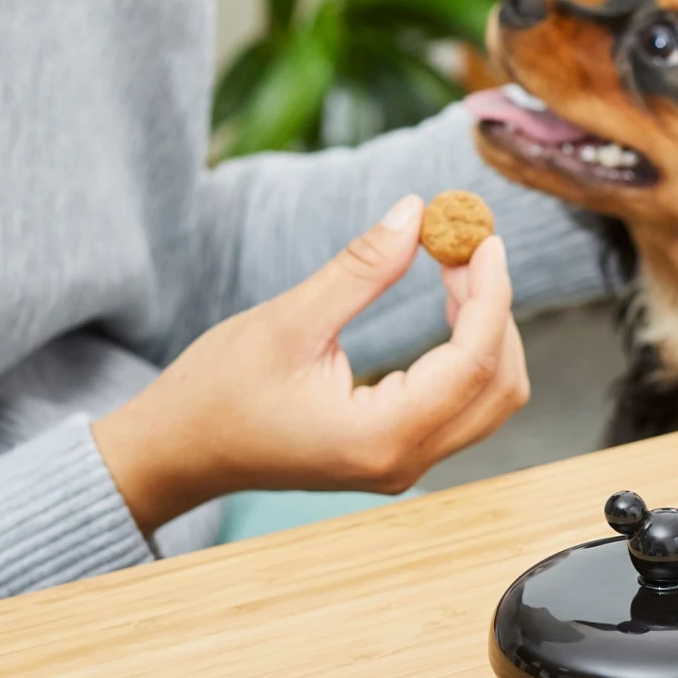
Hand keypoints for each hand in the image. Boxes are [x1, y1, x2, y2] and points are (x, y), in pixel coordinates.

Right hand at [93, 195, 529, 534]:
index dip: (491, 296)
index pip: (474, 364)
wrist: (178, 452)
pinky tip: (448, 305)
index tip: (486, 240)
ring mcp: (405, 464)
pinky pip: (463, 403)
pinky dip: (468, 351)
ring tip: (453, 268)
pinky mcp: (397, 452)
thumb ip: (360, 270)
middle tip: (465, 246)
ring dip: (485, 330)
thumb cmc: (217, 393)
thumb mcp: (288, 321)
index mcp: (380, 438)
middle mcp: (404, 462)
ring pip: (488, 398)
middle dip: (494, 311)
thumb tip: (417, 213)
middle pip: (498, 386)